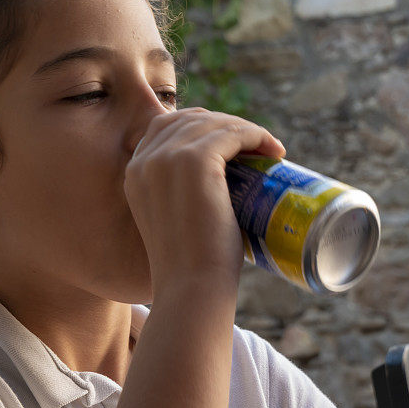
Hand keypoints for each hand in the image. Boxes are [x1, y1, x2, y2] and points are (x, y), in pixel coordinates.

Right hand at [123, 107, 285, 298]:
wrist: (191, 288)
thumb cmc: (193, 266)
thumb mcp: (178, 219)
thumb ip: (184, 194)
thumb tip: (229, 181)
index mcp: (135, 173)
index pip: (167, 127)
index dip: (203, 128)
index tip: (233, 145)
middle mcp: (144, 160)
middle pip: (190, 119)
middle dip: (226, 125)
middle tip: (258, 147)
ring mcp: (166, 158)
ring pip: (213, 124)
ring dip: (246, 130)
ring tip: (270, 149)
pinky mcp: (194, 161)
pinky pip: (231, 133)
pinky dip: (256, 135)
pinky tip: (273, 150)